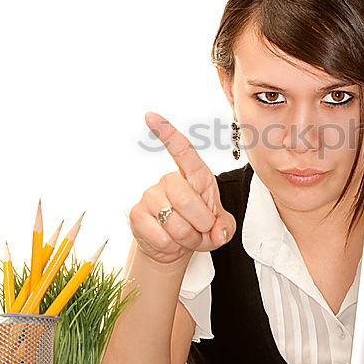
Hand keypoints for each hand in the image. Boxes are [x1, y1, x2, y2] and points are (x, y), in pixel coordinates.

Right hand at [129, 111, 236, 263]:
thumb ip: (226, 226)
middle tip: (202, 232)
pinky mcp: (137, 215)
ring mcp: (150, 196)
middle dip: (201, 223)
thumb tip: (218, 230)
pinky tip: (170, 242)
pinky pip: (161, 237)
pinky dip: (172, 247)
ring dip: (187, 239)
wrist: (174, 247)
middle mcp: (169, 180)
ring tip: (186, 238)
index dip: (168, 133)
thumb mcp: (220, 226)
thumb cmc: (198, 226)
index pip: (182, 151)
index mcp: (193, 176)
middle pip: (186, 198)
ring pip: (175, 222)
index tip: (150, 116)